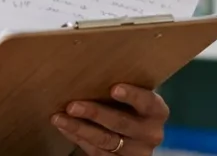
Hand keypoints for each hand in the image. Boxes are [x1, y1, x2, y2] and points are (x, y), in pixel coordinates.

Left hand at [52, 83, 167, 154]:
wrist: (136, 137)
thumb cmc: (131, 107)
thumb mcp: (135, 98)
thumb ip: (122, 89)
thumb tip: (90, 69)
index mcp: (157, 112)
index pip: (148, 102)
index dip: (132, 96)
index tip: (114, 88)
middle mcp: (151, 133)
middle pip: (122, 123)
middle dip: (95, 113)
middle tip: (73, 105)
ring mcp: (136, 151)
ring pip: (105, 140)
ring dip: (79, 128)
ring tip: (59, 118)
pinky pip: (96, 152)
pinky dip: (78, 138)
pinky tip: (65, 128)